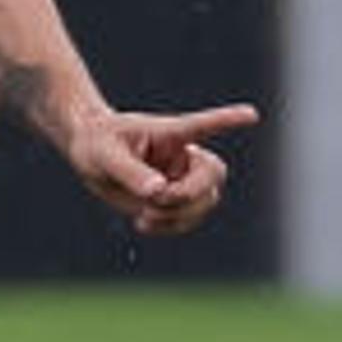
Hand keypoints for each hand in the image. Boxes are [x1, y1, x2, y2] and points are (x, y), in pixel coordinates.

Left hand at [66, 102, 259, 237]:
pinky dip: (170, 227)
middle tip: (157, 200)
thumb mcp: (105, 155)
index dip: (228, 121)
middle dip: (189, 195)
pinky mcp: (174, 200)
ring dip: (178, 216)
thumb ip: (131, 172)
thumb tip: (158, 192)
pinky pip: (187, 219)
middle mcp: (183, 155)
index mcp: (170, 134)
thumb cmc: (96, 143)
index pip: (203, 126)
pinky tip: (143, 223)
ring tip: (145, 216)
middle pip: (212, 176)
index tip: (252, 114)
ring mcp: (181, 178)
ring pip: (204, 202)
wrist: (90, 155)